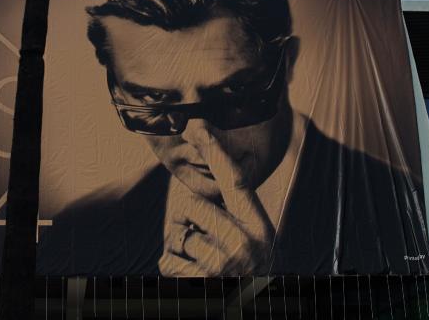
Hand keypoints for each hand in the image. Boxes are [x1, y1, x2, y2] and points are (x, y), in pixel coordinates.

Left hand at [158, 126, 273, 275]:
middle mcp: (245, 245)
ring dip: (181, 247)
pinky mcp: (199, 284)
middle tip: (203, 240)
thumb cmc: (248, 275)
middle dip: (188, 218)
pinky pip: (168, 260)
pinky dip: (172, 269)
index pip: (236, 182)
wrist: (257, 309)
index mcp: (260, 228)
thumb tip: (220, 181)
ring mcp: (222, 267)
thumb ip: (239, 216)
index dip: (217, 152)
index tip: (200, 126)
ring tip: (201, 263)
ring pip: (179, 234)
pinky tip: (191, 278)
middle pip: (194, 205)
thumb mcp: (256, 243)